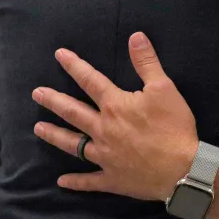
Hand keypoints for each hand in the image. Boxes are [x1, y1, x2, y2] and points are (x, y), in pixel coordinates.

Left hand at [32, 33, 199, 201]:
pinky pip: (88, 181)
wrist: (182, 169)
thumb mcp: (164, 89)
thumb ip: (147, 62)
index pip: (90, 81)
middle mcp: (103, 129)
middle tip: (36, 94)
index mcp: (115, 106)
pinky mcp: (112, 178)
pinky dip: (75, 181)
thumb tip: (135, 36)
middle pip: (73, 112)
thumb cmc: (173, 127)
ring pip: (73, 144)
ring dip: (54, 135)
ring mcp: (105, 156)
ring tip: (38, 128)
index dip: (74, 66)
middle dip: (53, 101)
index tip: (59, 55)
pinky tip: (61, 181)